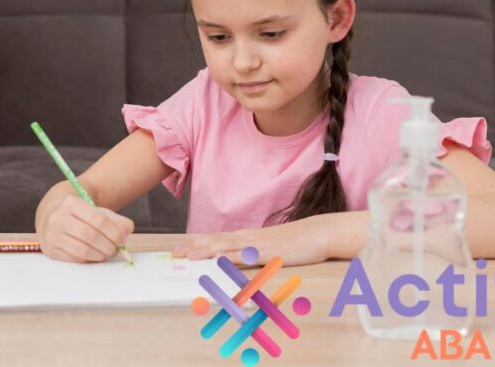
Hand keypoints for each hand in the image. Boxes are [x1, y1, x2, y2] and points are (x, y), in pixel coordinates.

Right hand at [38, 195, 134, 262]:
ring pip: (82, 250)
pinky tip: (93, 255)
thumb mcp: (98, 212)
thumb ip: (117, 221)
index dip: (114, 232)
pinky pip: (75, 259)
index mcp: (72, 203)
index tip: (121, 240)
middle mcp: (58, 217)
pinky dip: (88, 259)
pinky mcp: (50, 249)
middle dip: (108, 246)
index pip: (98, 219)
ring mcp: (52, 234)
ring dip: (100, 255)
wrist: (54, 217)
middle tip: (115, 249)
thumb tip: (125, 233)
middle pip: (90, 236)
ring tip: (106, 253)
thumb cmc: (81, 216)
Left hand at [171, 217, 330, 266]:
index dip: (196, 243)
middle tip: (174, 253)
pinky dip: (234, 258)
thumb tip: (234, 261)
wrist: (319, 233)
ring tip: (190, 256)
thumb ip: (251, 253)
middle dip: (194, 247)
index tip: (179, 248)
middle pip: (216, 241)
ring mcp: (259, 244)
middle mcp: (248, 238)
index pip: (216, 238)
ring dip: (207, 251)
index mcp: (247, 237)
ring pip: (228, 247)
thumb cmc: (294, 242)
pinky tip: (222, 260)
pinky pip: (250, 256)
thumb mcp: (268, 246)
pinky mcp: (271, 253)